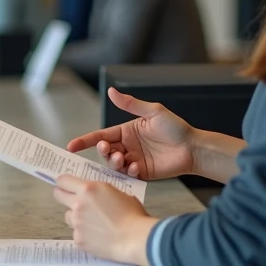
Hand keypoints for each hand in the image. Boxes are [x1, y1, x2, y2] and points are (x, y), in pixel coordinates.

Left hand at [53, 176, 157, 265]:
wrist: (135, 239)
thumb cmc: (132, 214)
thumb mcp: (117, 193)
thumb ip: (101, 193)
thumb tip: (95, 196)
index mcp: (88, 189)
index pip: (63, 180)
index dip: (64, 182)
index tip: (67, 185)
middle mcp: (78, 204)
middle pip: (58, 195)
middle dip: (64, 196)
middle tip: (74, 201)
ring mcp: (76, 223)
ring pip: (68, 216)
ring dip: (76, 217)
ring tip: (92, 223)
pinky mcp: (78, 239)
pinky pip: (77, 233)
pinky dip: (84, 233)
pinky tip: (98, 237)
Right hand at [66, 91, 195, 180]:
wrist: (193, 148)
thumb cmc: (175, 128)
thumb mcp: (153, 112)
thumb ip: (130, 104)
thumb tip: (111, 91)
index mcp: (126, 131)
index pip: (101, 135)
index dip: (85, 141)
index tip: (72, 146)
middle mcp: (127, 146)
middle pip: (105, 151)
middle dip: (102, 151)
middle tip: (108, 149)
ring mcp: (134, 160)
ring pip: (114, 165)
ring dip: (114, 162)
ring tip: (122, 158)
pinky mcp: (142, 173)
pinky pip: (129, 175)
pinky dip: (129, 171)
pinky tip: (137, 167)